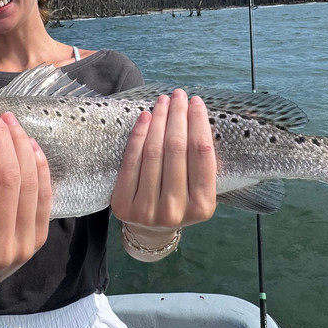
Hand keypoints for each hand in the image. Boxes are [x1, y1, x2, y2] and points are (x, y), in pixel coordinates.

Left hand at [111, 90, 216, 258]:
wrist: (151, 232)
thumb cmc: (181, 202)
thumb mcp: (199, 189)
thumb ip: (202, 161)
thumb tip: (199, 115)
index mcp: (203, 206)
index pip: (202, 154)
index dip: (199, 123)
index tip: (197, 102)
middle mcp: (176, 210)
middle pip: (177, 149)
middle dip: (178, 116)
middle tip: (178, 95)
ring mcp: (148, 209)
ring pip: (153, 152)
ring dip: (159, 120)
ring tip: (162, 101)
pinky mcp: (124, 204)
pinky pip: (131, 160)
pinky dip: (138, 135)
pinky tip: (145, 117)